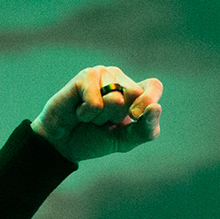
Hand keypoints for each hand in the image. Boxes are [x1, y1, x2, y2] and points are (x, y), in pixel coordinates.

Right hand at [30, 65, 162, 161]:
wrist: (63, 144)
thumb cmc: (94, 139)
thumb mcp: (125, 140)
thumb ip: (146, 130)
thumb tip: (156, 108)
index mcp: (134, 92)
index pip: (153, 87)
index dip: (148, 102)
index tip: (135, 117)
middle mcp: (120, 79)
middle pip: (135, 94)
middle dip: (118, 116)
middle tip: (103, 120)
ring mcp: (102, 74)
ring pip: (115, 99)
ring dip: (100, 117)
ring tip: (89, 116)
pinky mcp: (86, 76)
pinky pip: (96, 102)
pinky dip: (86, 114)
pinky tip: (78, 111)